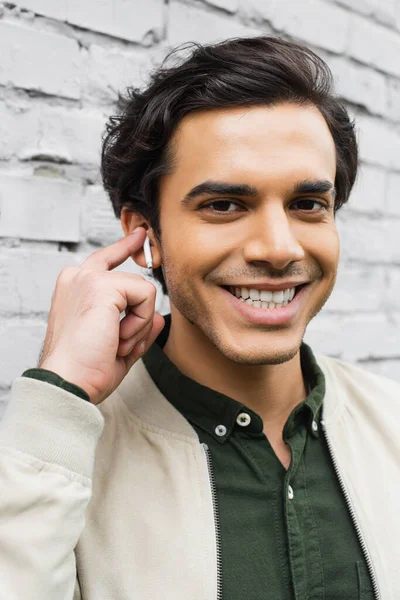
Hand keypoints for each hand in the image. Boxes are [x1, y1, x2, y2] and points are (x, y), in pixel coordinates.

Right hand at [39, 227, 164, 404]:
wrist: (69, 382)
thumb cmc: (84, 370)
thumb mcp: (118, 347)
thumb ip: (138, 329)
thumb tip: (158, 317)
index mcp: (74, 289)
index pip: (104, 260)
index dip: (124, 248)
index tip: (140, 235)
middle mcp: (78, 277)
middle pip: (124, 265)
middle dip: (136, 303)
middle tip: (123, 318)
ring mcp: (89, 278)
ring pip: (142, 289)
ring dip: (138, 323)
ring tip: (115, 342)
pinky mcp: (102, 285)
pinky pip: (146, 295)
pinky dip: (140, 321)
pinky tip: (118, 337)